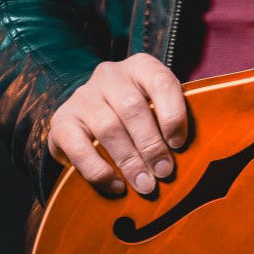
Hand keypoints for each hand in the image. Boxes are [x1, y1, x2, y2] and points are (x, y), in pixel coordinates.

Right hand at [48, 53, 188, 197]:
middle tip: (164, 173)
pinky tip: (116, 186)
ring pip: (108, 128)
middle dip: (151, 145)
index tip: (178, 144)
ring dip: (129, 161)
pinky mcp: (62, 121)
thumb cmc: (137, 119)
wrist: (88, 121)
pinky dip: (100, 171)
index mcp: (140, 67)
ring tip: (145, 185)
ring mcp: (83, 96)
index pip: (161, 82)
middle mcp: (109, 75)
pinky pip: (80, 148)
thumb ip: (172, 124)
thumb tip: (191, 158)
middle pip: (133, 108)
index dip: (172, 114)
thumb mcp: (157, 110)